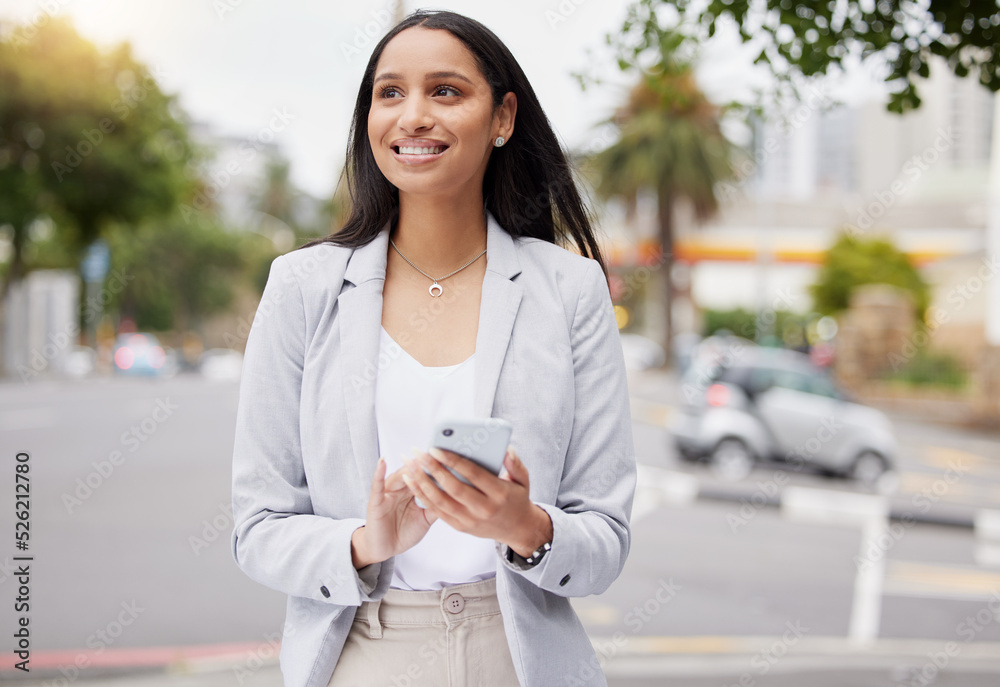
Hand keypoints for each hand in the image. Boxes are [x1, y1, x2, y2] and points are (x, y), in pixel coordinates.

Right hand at [352, 456, 438, 567]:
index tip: (446, 458)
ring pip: (398, 477)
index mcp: (412, 492)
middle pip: (412, 473)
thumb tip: (455, 494)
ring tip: (414, 459)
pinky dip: (379, 473)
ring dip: (406, 467)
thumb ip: (436, 506)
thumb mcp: (425, 519)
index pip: (424, 477)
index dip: (434, 469)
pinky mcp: (376, 502)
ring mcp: (387, 494)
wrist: (385, 549)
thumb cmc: (404, 533)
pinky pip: (377, 485)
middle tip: (432, 454)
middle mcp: (400, 490)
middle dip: (421, 464)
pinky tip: (383, 461)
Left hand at [402, 446, 551, 556]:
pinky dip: (423, 497)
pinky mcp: (461, 527)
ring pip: (441, 501)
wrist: (518, 529)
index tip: (436, 448)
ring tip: (410, 466)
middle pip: (453, 487)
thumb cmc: (517, 498)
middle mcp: (483, 508)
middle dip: (433, 469)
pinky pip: (437, 511)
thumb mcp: (523, 479)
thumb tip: (505, 449)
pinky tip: (412, 483)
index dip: (452, 461)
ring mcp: (470, 520)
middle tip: (418, 453)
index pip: (473, 474)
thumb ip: (514, 463)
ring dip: (422, 483)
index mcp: (499, 493)